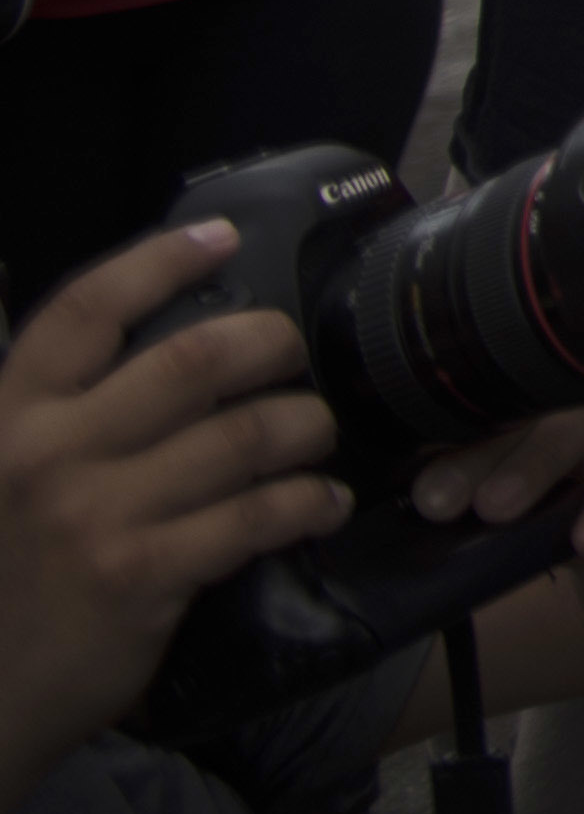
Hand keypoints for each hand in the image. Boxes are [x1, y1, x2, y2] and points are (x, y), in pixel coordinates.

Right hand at [0, 224, 350, 796]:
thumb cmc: (2, 573)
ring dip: (306, 426)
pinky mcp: (141, 574)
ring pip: (244, 435)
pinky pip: (255, 516)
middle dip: (271, 344)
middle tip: (295, 355)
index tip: (220, 239)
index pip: (85, 310)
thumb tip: (91, 315)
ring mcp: (96, 514)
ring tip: (318, 434)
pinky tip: (322, 504)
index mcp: (10, 416)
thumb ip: (48, 406)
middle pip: (193, 359)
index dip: (159, 260)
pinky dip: (307, 503)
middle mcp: (47, 453)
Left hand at [403, 391, 583, 561]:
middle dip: (473, 460)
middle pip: (511, 419)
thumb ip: (463, 481)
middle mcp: (553, 391)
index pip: (466, 414)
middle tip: (439, 500)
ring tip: (498, 510)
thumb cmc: (545, 478)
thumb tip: (403, 505)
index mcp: (504, 397)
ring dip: (530, 470)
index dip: (436, 447)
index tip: (412, 489)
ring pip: (565, 434)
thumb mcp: (501, 471)